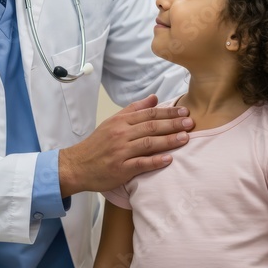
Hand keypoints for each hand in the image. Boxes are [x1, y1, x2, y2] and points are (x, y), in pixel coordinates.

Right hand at [59, 94, 193, 196]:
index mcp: (120, 122)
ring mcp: (121, 152)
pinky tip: (169, 159)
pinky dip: (156, 161)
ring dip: (169, 140)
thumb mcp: (112, 122)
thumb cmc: (97, 144)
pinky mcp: (121, 169)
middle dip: (173, 124)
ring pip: (149, 143)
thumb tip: (155, 98)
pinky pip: (141, 163)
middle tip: (191, 123)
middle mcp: (121, 134)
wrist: (76, 165)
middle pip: (151, 126)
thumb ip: (134, 110)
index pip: (148, 114)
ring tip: (186, 138)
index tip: (184, 111)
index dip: (168, 112)